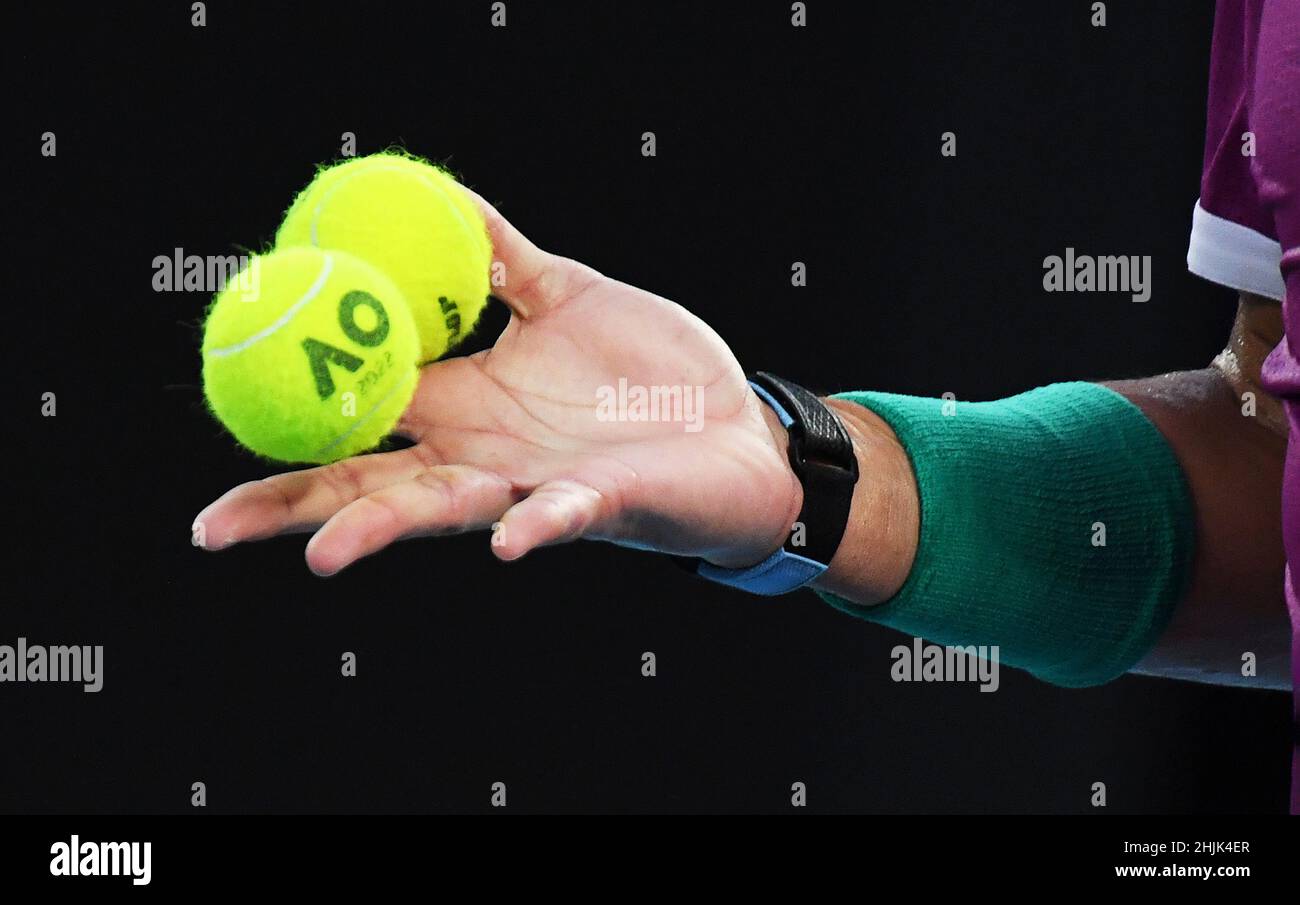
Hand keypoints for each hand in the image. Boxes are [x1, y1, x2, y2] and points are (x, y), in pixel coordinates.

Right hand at [194, 193, 802, 575]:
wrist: (742, 429)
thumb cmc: (655, 374)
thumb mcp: (572, 295)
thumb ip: (507, 260)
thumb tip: (447, 203)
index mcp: (469, 405)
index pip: (359, 409)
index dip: (295, 405)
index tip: (227, 395)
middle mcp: (486, 457)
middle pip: (371, 482)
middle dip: (293, 507)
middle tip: (213, 528)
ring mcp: (536, 486)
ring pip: (444, 511)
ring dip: (384, 531)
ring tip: (323, 554)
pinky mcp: (601, 504)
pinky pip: (561, 518)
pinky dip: (534, 526)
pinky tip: (507, 537)